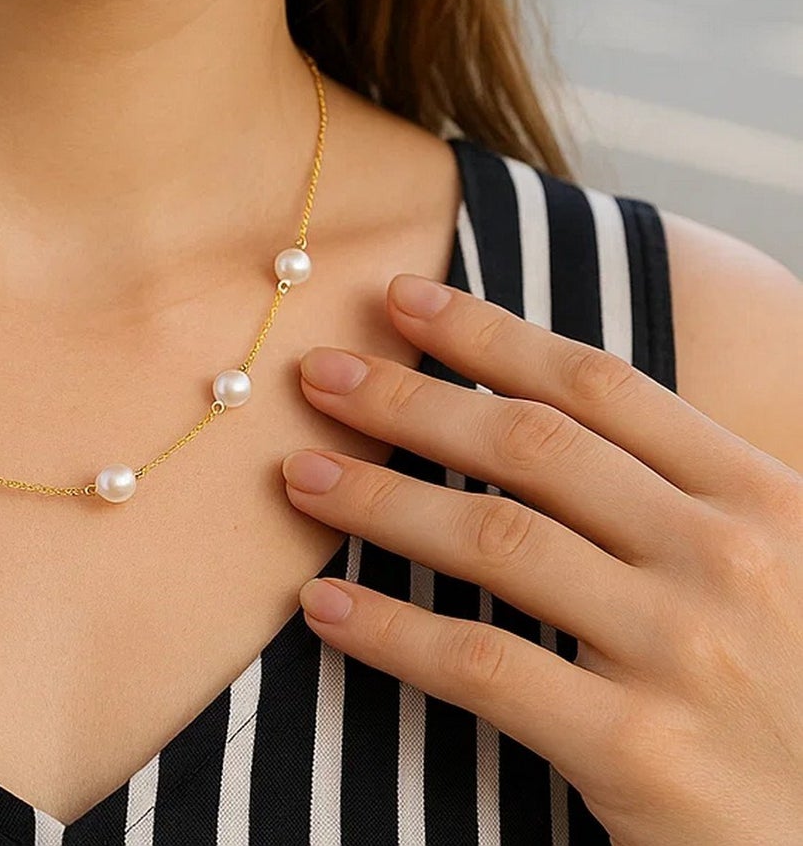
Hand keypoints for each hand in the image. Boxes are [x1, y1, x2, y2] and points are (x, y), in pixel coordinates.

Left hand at [280, 272, 802, 845]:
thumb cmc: (798, 694)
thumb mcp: (781, 565)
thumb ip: (681, 491)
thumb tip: (539, 409)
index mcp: (759, 495)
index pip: (597, 386)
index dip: (488, 333)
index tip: (401, 300)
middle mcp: (725, 557)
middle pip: (532, 445)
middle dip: (410, 398)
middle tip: (318, 374)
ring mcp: (685, 652)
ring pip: (496, 539)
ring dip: (380, 498)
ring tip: (299, 476)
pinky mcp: (641, 752)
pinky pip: (482, 664)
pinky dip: (390, 630)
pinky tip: (324, 605)